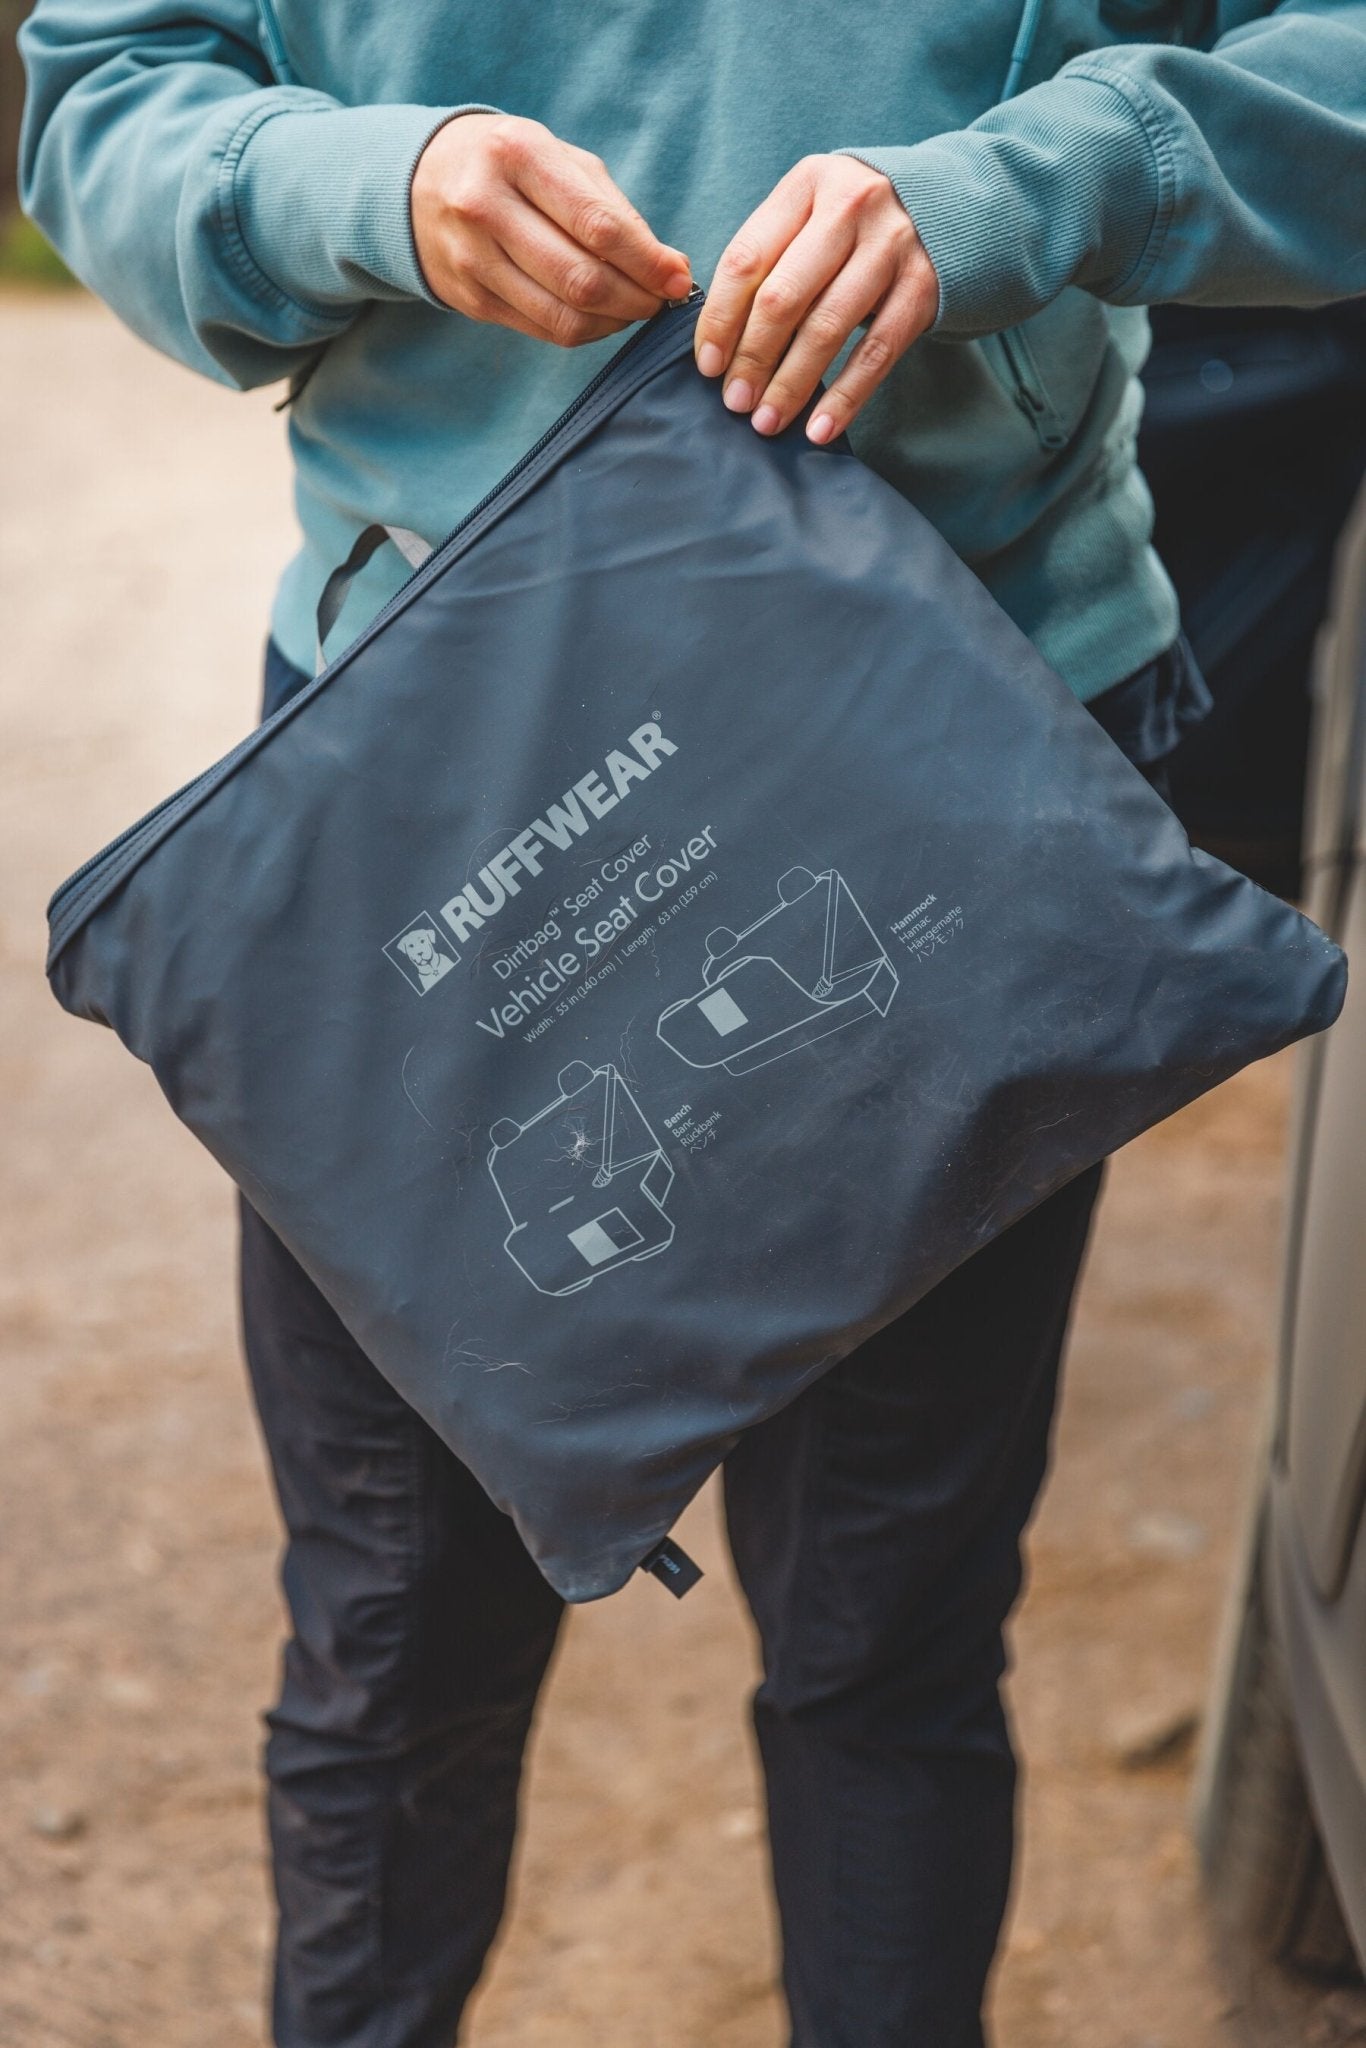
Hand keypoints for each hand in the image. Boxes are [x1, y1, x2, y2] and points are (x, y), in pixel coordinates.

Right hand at [412, 113, 690, 347]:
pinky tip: (601, 317)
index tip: (680, 279)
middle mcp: (486, 206)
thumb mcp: (558, 159)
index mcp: (518, 155)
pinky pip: (542, 329)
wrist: (417, 183)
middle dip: (636, 299)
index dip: (648, 262)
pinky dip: (584, 331)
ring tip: (635, 308)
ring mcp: (471, 258)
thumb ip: (613, 208)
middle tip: (661, 301)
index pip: (599, 226)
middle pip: (582, 279)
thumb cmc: (510, 167)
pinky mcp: (469, 298)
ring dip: (613, 322)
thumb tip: (671, 267)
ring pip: (563, 316)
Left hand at [694, 155, 938, 442]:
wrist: (949, 205)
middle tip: (735, 402)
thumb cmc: (855, 224)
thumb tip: (719, 340)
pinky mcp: (923, 286)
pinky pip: (876, 352)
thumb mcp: (811, 215)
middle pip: (784, 296)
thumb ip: (770, 257)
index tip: (708, 365)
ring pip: (827, 327)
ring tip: (768, 421)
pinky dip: (845, 396)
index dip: (721, 318)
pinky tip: (820, 429)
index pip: (748, 259)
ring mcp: (891, 246)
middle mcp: (850, 207)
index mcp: (808, 185)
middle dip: (753, 358)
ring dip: (792, 384)